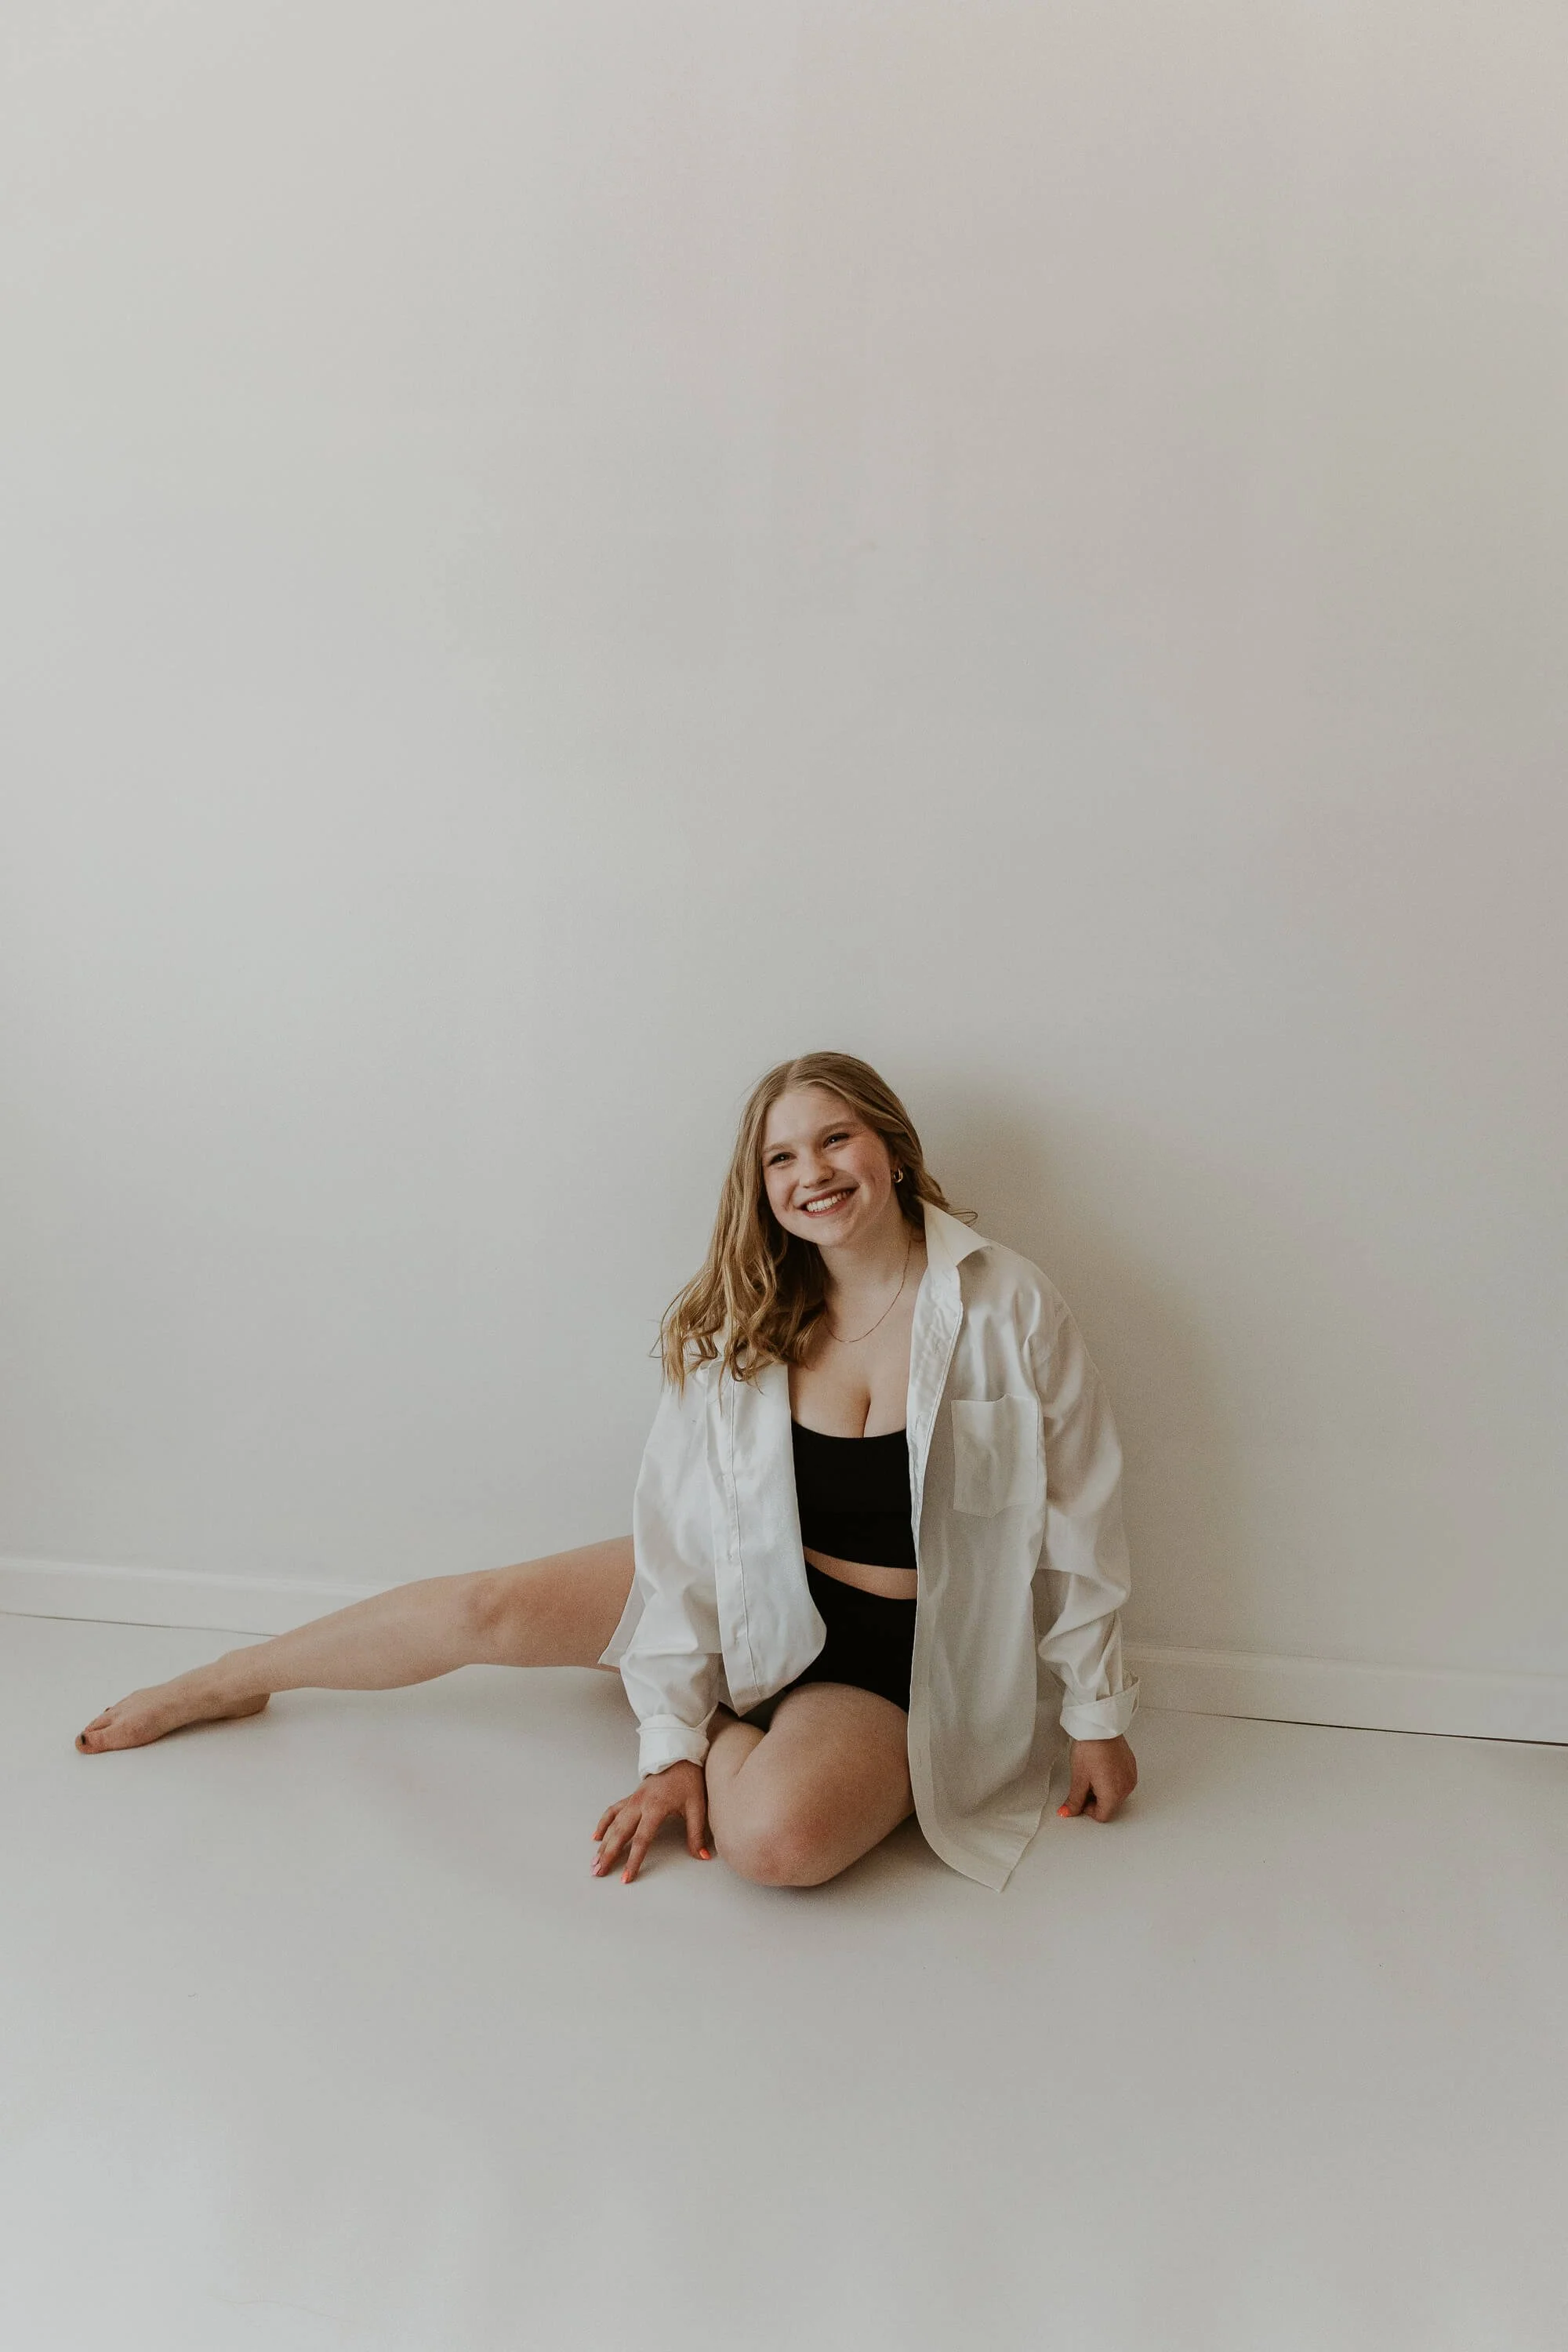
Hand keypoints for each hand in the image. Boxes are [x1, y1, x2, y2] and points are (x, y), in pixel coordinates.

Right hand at [593, 1760, 710, 1884]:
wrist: (679, 1757)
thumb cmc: (688, 1781)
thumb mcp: (696, 1806)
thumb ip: (696, 1833)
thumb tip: (702, 1856)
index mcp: (655, 1807)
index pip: (642, 1839)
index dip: (633, 1860)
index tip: (626, 1877)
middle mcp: (639, 1804)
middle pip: (620, 1834)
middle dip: (608, 1855)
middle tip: (598, 1872)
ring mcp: (632, 1800)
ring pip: (613, 1824)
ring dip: (603, 1844)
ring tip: (594, 1862)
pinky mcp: (631, 1798)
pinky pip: (612, 1811)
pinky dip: (604, 1823)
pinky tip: (597, 1836)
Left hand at [1058, 1735, 1137, 1822]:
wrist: (1100, 1727)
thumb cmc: (1090, 1748)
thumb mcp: (1078, 1778)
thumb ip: (1074, 1800)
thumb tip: (1068, 1812)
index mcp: (1114, 1795)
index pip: (1102, 1816)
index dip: (1088, 1809)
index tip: (1080, 1798)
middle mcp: (1126, 1788)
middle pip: (1110, 1806)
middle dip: (1096, 1799)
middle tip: (1084, 1782)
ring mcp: (1131, 1777)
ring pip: (1116, 1794)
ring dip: (1104, 1789)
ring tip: (1093, 1772)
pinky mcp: (1131, 1767)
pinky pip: (1122, 1781)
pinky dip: (1111, 1780)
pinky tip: (1101, 1767)